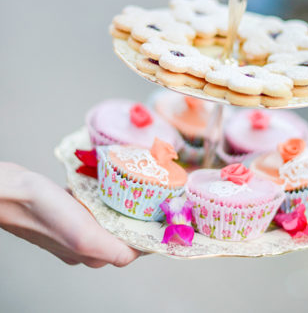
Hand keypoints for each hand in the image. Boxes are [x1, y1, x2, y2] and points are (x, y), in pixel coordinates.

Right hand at [0, 162, 139, 266]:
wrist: (10, 193)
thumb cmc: (44, 212)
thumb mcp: (85, 236)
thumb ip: (112, 250)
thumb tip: (136, 255)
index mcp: (91, 253)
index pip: (131, 248)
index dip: (149, 234)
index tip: (163, 216)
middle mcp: (84, 243)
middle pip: (122, 233)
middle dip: (137, 217)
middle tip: (151, 197)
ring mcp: (74, 227)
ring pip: (107, 218)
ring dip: (120, 206)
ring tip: (134, 188)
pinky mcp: (66, 211)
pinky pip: (92, 205)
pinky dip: (101, 196)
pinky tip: (103, 183)